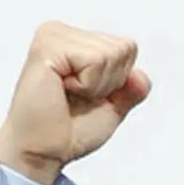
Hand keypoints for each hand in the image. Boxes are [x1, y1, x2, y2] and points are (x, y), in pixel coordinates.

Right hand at [0, 21, 151, 184]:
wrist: (43, 151)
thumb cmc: (68, 130)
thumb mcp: (113, 107)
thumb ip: (131, 89)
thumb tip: (140, 76)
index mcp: (76, 41)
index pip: (128, 47)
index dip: (118, 81)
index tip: (88, 96)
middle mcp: (63, 33)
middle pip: (124, 48)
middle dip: (109, 82)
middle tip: (76, 97)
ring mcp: (53, 36)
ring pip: (111, 53)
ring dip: (95, 85)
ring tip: (67, 94)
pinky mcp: (47, 47)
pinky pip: (95, 60)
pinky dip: (87, 85)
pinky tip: (61, 90)